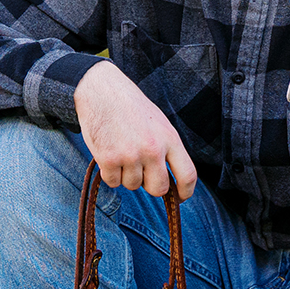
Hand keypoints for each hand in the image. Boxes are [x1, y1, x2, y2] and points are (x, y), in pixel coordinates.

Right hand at [74, 61, 197, 199]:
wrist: (102, 90)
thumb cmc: (131, 108)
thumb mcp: (159, 124)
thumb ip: (167, 149)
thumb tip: (170, 180)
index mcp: (170, 139)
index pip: (187, 174)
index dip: (186, 192)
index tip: (180, 197)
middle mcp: (153, 149)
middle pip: (158, 188)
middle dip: (150, 185)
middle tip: (141, 172)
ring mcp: (130, 155)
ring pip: (132, 185)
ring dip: (126, 175)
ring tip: (122, 151)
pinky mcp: (108, 159)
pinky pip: (113, 182)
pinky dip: (110, 173)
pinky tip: (109, 153)